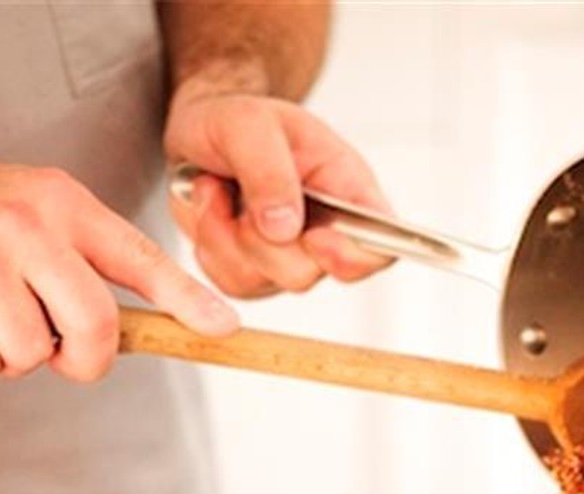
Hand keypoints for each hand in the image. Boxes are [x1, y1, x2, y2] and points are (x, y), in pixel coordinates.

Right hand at [0, 163, 238, 382]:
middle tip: (61, 351)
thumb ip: (82, 259)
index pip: (137, 257)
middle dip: (85, 357)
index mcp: (58, 203)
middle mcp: (23, 227)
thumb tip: (148, 324)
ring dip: (13, 354)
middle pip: (94, 326)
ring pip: (35, 355)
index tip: (223, 328)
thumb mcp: (29, 212)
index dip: (185, 299)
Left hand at [163, 90, 391, 297]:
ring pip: (262, 281)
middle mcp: (326, 232)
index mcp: (347, 189)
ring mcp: (289, 258)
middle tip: (238, 192)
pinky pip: (230, 282)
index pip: (382, 243)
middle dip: (259, 239)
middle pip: (307, 273)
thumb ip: (269, 171)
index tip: (313, 237)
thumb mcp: (250, 123)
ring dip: (224, 236)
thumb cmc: (239, 121)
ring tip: (218, 191)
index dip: (354, 254)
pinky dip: (209, 246)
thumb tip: (285, 229)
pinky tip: (213, 211)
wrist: (201, 131)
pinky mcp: (254, 273)